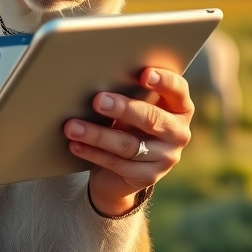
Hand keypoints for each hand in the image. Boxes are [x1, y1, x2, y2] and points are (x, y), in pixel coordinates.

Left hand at [63, 68, 192, 215]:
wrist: (125, 168)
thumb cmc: (128, 123)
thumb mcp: (134, 107)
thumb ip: (129, 93)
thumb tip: (97, 79)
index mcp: (179, 107)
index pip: (178, 89)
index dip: (163, 80)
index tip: (144, 74)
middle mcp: (178, 132)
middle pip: (152, 118)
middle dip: (123, 108)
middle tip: (97, 101)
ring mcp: (166, 157)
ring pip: (128, 144)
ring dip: (97, 135)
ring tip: (72, 127)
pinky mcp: (148, 176)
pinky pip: (117, 163)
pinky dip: (93, 153)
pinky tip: (75, 145)